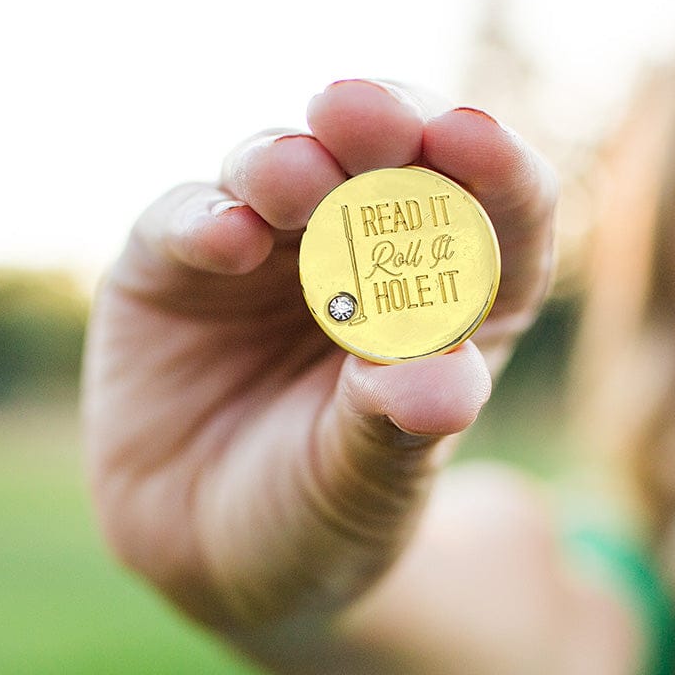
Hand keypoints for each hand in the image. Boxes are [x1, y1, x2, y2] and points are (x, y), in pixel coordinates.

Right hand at [82, 80, 556, 644]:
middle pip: (392, 163)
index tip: (471, 139)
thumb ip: (401, 426)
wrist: (216, 560)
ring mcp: (271, 250)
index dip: (493, 170)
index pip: (497, 217)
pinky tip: (226, 237)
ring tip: (292, 178)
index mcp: (452, 301)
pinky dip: (205, 218)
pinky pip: (188, 219)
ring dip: (290, 164)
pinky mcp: (177, 261)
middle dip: (386, 128)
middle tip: (372, 114)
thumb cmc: (322, 516)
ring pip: (287, 170)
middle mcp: (366, 256)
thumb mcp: (369, 486)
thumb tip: (445, 375)